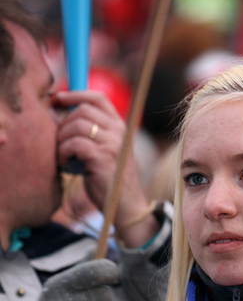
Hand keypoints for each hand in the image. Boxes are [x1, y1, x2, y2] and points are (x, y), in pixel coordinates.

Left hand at [54, 90, 158, 246]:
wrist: (126, 206)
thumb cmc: (110, 180)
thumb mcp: (104, 150)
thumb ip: (91, 132)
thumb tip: (60, 113)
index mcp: (120, 127)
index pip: (97, 98)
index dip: (75, 94)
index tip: (58, 99)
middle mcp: (119, 132)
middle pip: (82, 110)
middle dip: (63, 124)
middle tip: (59, 142)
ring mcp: (112, 144)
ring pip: (76, 126)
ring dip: (61, 140)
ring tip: (62, 156)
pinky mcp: (102, 158)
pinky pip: (74, 144)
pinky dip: (63, 153)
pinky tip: (64, 165)